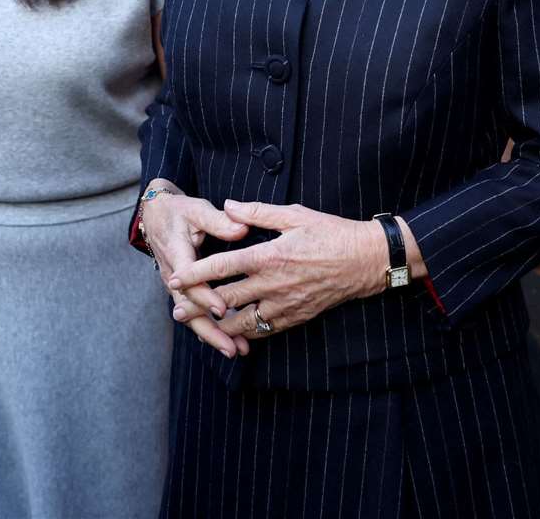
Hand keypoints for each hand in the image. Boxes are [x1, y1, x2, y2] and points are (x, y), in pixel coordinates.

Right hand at [141, 182, 250, 357]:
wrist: (155, 215)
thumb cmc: (178, 211)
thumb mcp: (196, 210)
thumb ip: (219, 220)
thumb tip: (242, 228)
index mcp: (176, 255)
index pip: (190, 280)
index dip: (205, 296)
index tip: (223, 308)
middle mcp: (173, 276)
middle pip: (189, 309)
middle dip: (210, 330)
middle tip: (232, 347)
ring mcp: (176, 286)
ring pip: (191, 316)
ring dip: (212, 335)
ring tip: (235, 350)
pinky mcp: (183, 290)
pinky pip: (194, 312)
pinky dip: (210, 327)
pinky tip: (229, 340)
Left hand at [166, 200, 387, 341]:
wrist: (365, 262)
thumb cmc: (331, 233)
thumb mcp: (294, 215)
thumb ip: (257, 212)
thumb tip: (229, 205)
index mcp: (268, 256)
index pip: (222, 266)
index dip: (195, 274)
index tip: (174, 279)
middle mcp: (272, 284)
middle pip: (225, 300)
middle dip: (198, 307)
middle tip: (176, 310)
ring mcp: (284, 304)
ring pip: (243, 323)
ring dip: (219, 326)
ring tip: (199, 327)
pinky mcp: (296, 317)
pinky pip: (265, 330)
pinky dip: (246, 334)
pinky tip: (234, 333)